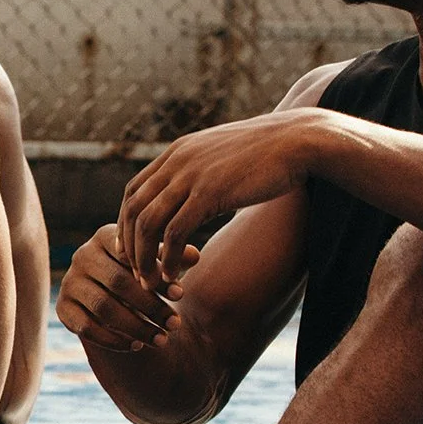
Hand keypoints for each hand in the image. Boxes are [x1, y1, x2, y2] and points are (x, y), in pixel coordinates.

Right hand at [57, 224, 194, 353]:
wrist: (110, 294)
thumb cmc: (140, 273)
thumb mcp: (156, 263)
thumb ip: (172, 258)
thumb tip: (195, 255)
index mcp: (104, 237)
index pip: (132, 257)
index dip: (156, 276)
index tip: (182, 294)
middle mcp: (82, 256)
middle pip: (118, 283)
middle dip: (150, 306)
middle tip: (175, 324)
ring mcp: (69, 283)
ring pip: (104, 308)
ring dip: (136, 327)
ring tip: (162, 340)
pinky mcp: (62, 308)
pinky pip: (86, 328)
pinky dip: (113, 340)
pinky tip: (136, 346)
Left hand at [120, 110, 331, 290]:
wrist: (296, 140)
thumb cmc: (266, 152)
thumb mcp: (221, 155)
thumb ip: (201, 170)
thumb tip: (194, 190)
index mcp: (176, 153)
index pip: (133, 191)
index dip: (125, 223)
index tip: (130, 249)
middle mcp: (176, 162)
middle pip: (133, 210)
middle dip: (129, 246)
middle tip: (136, 272)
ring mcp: (191, 176)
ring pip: (148, 224)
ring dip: (145, 258)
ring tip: (151, 282)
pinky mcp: (209, 193)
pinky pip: (175, 232)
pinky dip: (168, 258)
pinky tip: (173, 275)